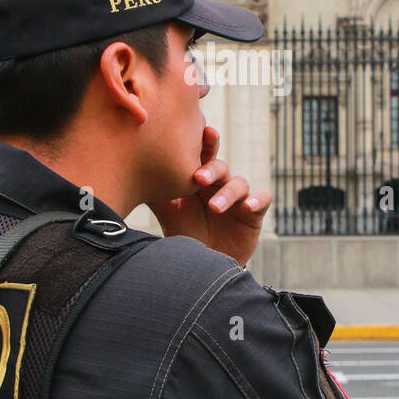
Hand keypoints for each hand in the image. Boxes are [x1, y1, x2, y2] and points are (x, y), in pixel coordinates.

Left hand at [146, 125, 271, 267]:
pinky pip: (263, 200)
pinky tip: (249, 206)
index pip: (203, 157)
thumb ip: (157, 195)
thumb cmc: (186, 236)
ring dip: (228, 193)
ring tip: (215, 207)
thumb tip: (135, 176)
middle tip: (199, 178)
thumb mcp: (169, 215)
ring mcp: (238, 198)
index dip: (204, 144)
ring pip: (239, 184)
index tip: (201, 132)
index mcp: (200, 181)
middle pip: (221, 166)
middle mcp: (220, 185)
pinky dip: (258, 200)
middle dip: (212, 169)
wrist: (204, 266)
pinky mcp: (253, 214)